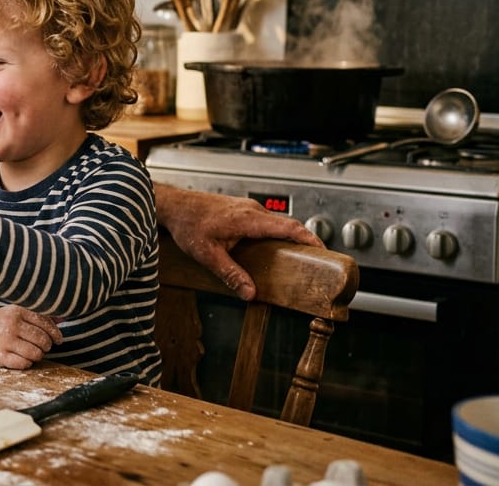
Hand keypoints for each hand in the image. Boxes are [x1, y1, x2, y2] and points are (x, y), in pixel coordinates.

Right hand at [0, 305, 62, 369]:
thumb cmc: (1, 322)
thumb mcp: (17, 313)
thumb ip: (39, 316)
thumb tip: (63, 318)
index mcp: (17, 311)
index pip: (45, 323)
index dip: (55, 334)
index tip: (58, 341)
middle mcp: (11, 325)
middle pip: (42, 340)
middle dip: (46, 346)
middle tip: (43, 347)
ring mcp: (4, 340)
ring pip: (35, 353)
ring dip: (38, 356)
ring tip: (34, 353)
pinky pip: (23, 363)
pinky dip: (27, 363)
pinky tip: (25, 359)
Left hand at [155, 183, 322, 300]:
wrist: (174, 205)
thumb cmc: (187, 224)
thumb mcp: (207, 254)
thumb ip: (230, 274)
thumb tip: (249, 293)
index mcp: (248, 219)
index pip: (289, 227)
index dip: (309, 239)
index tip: (324, 252)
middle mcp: (252, 210)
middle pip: (288, 225)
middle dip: (305, 242)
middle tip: (318, 262)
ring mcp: (248, 208)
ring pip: (278, 224)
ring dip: (291, 238)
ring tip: (301, 259)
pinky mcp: (243, 210)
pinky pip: (268, 222)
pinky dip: (278, 235)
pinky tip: (276, 250)